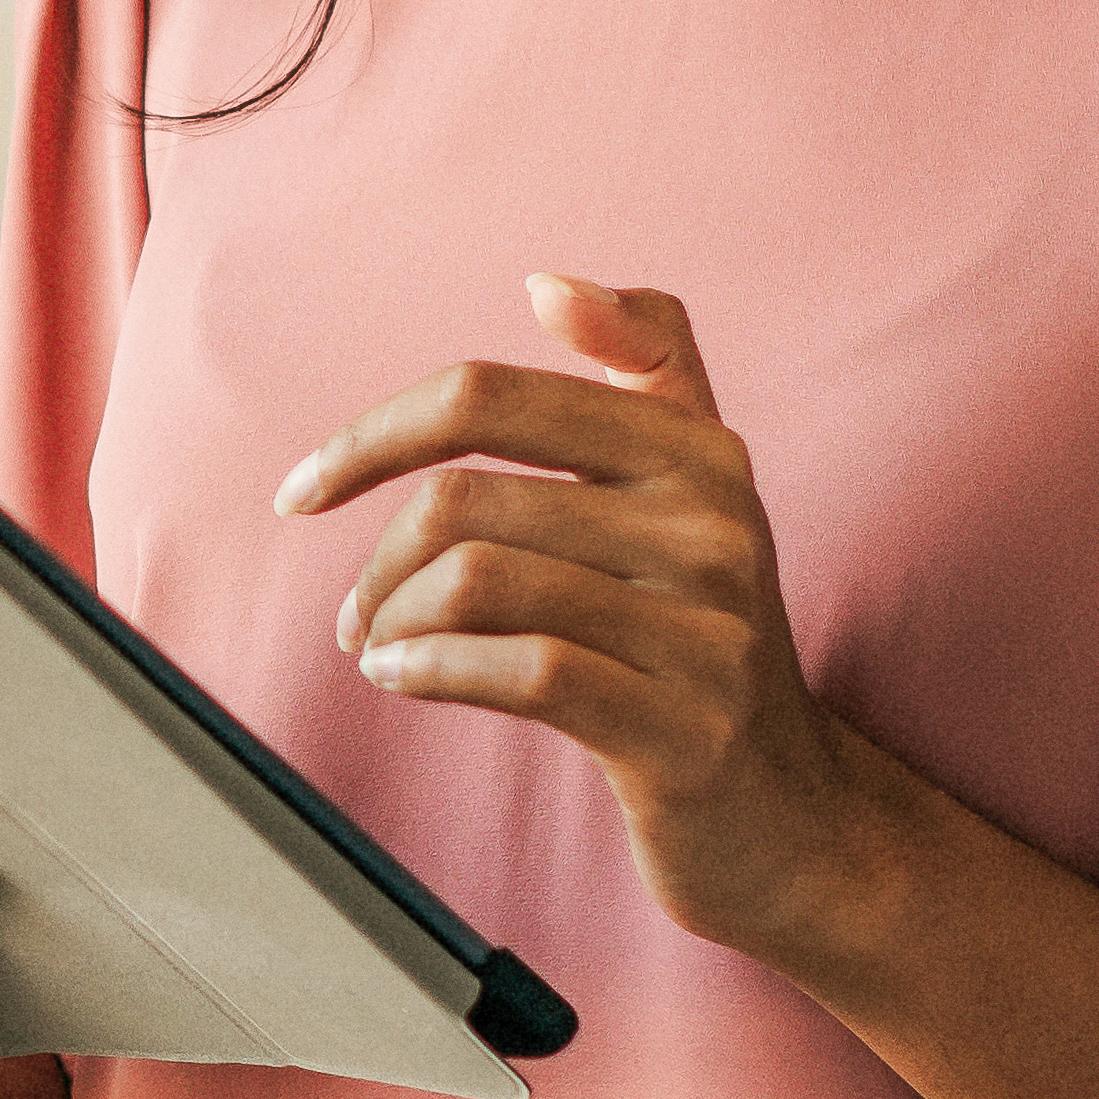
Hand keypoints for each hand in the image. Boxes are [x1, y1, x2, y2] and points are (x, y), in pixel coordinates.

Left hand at [280, 272, 862, 969]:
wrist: (794, 816)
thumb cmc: (704, 642)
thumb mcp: (700, 494)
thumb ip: (649, 367)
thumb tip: (550, 283)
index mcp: (699, 450)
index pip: (489, 395)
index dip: (372, 435)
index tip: (305, 491)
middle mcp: (715, 524)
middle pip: (464, 499)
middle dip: (376, 563)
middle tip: (357, 615)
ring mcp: (707, 630)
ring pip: (478, 583)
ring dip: (392, 624)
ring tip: (382, 653)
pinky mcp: (685, 729)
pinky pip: (520, 672)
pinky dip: (429, 674)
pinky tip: (404, 684)